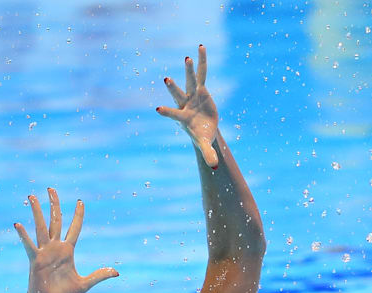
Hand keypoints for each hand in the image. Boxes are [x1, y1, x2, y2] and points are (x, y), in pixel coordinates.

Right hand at [13, 188, 118, 292]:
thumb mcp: (85, 284)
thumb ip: (99, 275)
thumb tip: (116, 272)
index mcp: (68, 251)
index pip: (74, 228)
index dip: (77, 215)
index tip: (80, 201)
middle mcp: (55, 248)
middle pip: (56, 221)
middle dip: (54, 205)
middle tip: (51, 189)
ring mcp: (44, 253)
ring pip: (41, 227)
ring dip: (37, 212)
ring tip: (32, 197)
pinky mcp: (35, 260)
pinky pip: (29, 246)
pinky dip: (24, 236)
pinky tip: (18, 224)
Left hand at [157, 45, 220, 167]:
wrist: (204, 126)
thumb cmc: (201, 135)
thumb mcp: (205, 144)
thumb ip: (208, 153)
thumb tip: (214, 167)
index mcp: (183, 118)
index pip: (173, 115)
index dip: (167, 112)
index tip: (157, 109)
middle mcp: (185, 104)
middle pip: (178, 94)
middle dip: (173, 88)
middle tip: (166, 79)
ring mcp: (192, 95)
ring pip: (190, 80)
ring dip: (189, 70)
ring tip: (187, 57)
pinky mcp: (201, 89)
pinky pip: (202, 72)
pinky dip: (202, 61)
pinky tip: (201, 47)